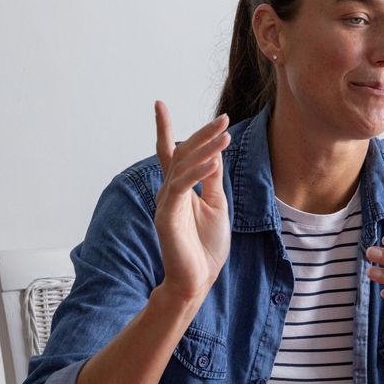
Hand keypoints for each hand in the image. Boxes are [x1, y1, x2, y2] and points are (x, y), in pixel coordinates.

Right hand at [152, 102, 231, 306]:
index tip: (158, 104)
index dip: (163, 128)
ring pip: (183, 165)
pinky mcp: (167, 215)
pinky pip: (182, 186)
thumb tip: (214, 152)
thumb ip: (212, 179)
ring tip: (225, 134)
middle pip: (182, 153)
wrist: (198, 279)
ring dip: (206, 148)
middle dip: (202, 134)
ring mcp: (166, 202)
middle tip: (223, 118)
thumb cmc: (206, 245)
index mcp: (179, 188)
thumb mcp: (216, 205)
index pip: (170, 153)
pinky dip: (198, 171)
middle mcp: (169, 191)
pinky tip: (213, 161)